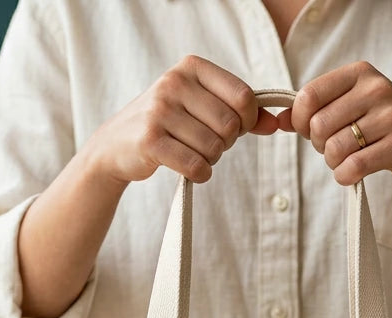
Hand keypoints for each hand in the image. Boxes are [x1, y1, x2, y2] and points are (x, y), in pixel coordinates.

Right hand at [90, 54, 279, 187]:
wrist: (117, 145)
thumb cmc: (168, 125)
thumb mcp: (201, 108)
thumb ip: (240, 113)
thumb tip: (275, 123)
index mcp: (191, 68)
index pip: (243, 96)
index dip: (247, 121)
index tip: (234, 129)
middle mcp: (174, 83)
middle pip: (230, 125)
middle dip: (225, 144)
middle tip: (206, 145)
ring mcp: (160, 111)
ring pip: (214, 148)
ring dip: (210, 160)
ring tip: (192, 154)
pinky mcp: (151, 141)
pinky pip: (196, 166)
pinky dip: (200, 174)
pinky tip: (189, 170)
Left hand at [277, 62, 391, 190]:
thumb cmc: (383, 129)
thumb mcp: (351, 110)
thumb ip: (315, 112)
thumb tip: (280, 120)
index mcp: (361, 73)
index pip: (309, 95)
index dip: (301, 121)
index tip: (311, 132)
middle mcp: (377, 89)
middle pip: (319, 126)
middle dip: (319, 146)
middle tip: (335, 149)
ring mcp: (391, 116)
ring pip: (334, 149)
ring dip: (333, 164)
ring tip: (347, 161)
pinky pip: (353, 167)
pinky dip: (345, 176)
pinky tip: (351, 174)